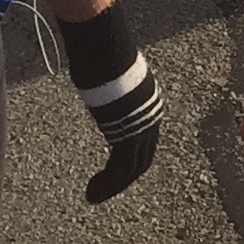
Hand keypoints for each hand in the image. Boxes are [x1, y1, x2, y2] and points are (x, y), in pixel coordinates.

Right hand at [54, 3, 161, 204]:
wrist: (106, 47)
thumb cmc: (102, 52)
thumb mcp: (111, 73)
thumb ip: (110, 85)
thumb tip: (96, 73)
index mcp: (148, 102)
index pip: (145, 138)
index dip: (131, 156)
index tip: (114, 169)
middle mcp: (150, 116)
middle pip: (143, 157)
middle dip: (124, 177)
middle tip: (104, 189)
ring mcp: (141, 127)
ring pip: (132, 168)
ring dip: (113, 186)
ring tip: (93, 196)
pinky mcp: (127, 135)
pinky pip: (120, 169)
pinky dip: (108, 184)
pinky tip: (93, 192)